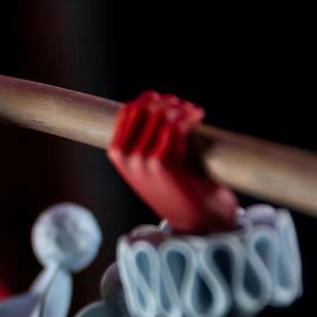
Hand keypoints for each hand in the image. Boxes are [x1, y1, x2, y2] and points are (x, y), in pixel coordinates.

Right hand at [107, 91, 237, 233]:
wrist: (197, 218)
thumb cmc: (180, 185)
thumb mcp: (155, 161)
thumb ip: (148, 137)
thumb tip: (156, 100)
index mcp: (118, 155)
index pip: (127, 111)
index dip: (148, 99)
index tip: (168, 101)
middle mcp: (126, 159)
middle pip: (145, 109)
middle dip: (168, 103)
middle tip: (186, 109)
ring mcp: (141, 162)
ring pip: (160, 116)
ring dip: (181, 108)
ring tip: (194, 113)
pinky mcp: (161, 165)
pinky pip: (174, 127)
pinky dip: (188, 116)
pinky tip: (198, 116)